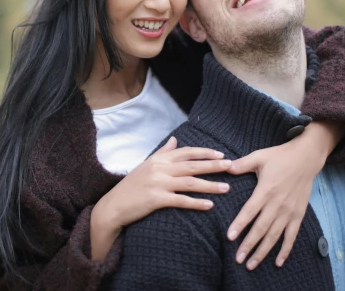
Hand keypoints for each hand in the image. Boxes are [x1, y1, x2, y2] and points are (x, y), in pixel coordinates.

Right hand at [90, 137, 231, 258]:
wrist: (114, 205)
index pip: (186, 152)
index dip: (205, 153)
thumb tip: (175, 139)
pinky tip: (209, 205)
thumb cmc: (132, 186)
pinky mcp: (156, 199)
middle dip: (213, 166)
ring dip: (210, 185)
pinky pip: (181, 200)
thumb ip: (163, 152)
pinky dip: (196, 203)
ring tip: (226, 188)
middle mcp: (159, 168)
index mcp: (159, 159)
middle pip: (192, 165)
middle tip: (231, 166)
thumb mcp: (146, 164)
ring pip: (190, 182)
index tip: (221, 155)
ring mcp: (158, 183)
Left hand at [226, 130, 329, 269]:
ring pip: (275, 236)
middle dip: (249, 245)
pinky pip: (291, 236)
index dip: (240, 224)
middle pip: (261, 228)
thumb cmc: (280, 157)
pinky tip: (278, 262)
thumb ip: (242, 164)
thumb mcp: (259, 156)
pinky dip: (285, 250)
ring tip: (252, 264)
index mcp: (266, 190)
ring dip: (263, 251)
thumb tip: (225, 167)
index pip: (250, 211)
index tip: (230, 237)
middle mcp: (278, 204)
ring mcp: (289, 211)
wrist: (306, 158)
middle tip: (238, 259)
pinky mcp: (298, 214)